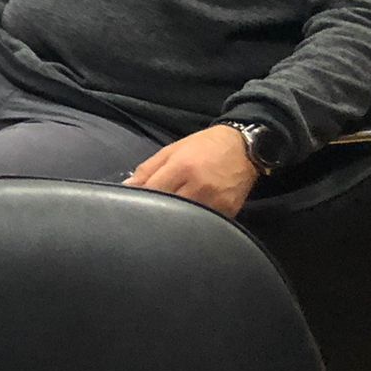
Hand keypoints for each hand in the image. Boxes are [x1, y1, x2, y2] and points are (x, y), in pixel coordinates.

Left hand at [124, 126, 259, 217]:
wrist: (243, 148)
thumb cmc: (203, 147)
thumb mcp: (171, 150)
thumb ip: (147, 169)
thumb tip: (126, 188)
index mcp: (182, 167)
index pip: (153, 191)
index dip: (140, 200)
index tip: (132, 205)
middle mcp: (199, 186)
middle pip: (168, 209)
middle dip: (155, 213)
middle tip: (147, 216)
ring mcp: (216, 202)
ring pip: (186, 220)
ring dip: (173, 221)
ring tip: (167, 219)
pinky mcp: (229, 212)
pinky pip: (205, 224)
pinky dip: (193, 224)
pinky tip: (187, 221)